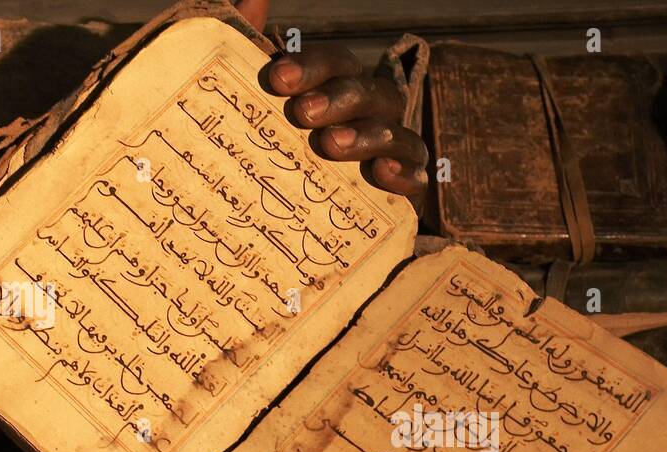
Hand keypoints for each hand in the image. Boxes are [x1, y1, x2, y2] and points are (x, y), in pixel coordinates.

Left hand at [265, 45, 429, 213]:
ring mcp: (395, 147)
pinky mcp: (407, 183)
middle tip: (302, 114)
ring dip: (364, 136)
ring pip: (394, 131)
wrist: (322, 215)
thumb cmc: (291, 150)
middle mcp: (373, 111)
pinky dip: (403, 172)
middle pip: (366, 93)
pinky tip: (381, 172)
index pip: (336, 63)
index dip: (311, 66)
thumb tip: (249, 1)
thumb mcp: (270, 109)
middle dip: (336, 99)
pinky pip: (417, 174)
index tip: (277, 79)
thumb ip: (261, 59)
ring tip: (329, 145)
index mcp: (343, 86)